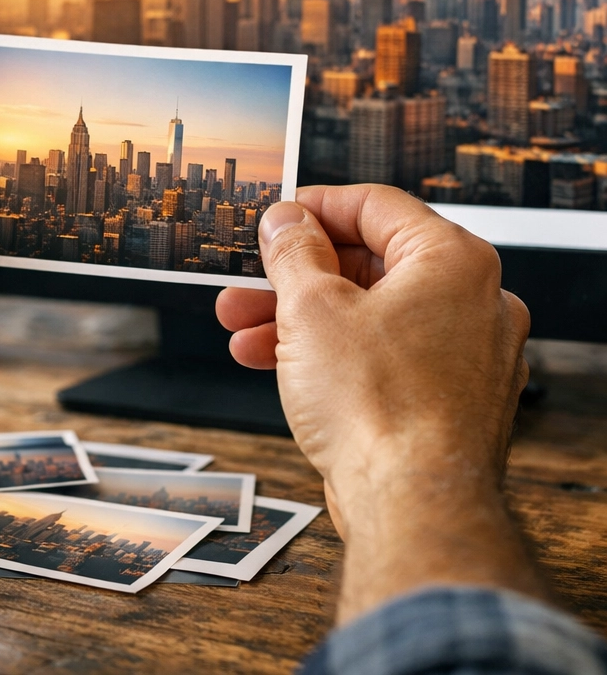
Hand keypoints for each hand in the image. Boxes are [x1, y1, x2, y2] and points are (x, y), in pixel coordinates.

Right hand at [217, 185, 538, 620]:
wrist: (412, 508)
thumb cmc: (379, 408)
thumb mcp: (311, 306)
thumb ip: (294, 251)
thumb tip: (285, 222)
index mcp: (452, 261)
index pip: (375, 205)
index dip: (313, 207)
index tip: (276, 218)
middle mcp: (472, 302)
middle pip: (367, 263)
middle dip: (293, 274)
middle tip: (248, 278)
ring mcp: (464, 355)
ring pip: (368, 314)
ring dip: (298, 317)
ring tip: (241, 327)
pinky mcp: (446, 399)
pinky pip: (381, 356)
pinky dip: (331, 352)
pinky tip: (273, 362)